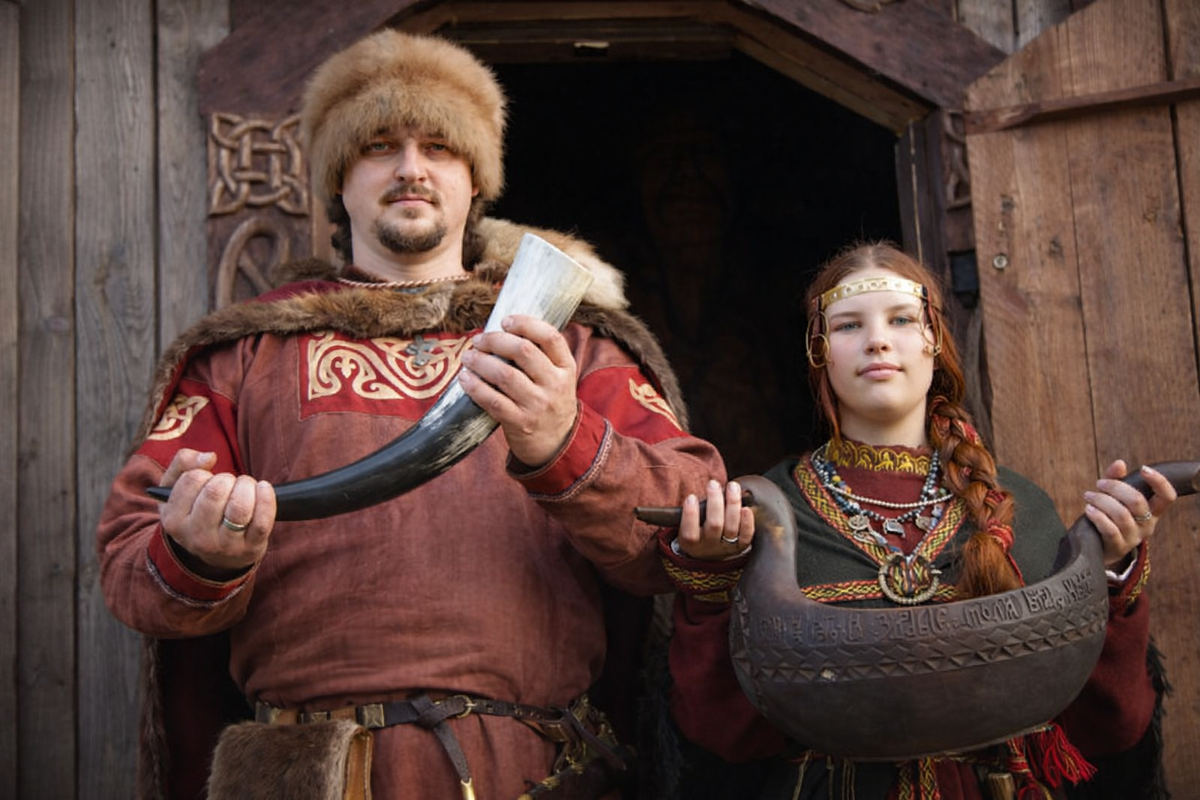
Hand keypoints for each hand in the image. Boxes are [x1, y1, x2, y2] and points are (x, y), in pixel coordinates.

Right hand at [156, 448, 275, 577]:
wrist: (218, 554)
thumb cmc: (197, 511)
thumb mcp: (176, 488)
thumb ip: (183, 463)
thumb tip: (209, 457)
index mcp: (174, 520)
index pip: (192, 480)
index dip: (204, 473)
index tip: (207, 480)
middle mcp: (196, 536)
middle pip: (216, 491)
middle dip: (227, 479)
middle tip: (229, 483)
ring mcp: (224, 545)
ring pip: (239, 507)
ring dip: (246, 487)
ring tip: (245, 487)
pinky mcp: (250, 548)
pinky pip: (262, 521)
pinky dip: (266, 499)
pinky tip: (264, 489)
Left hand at [458, 314, 578, 466]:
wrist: (558, 443)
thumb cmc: (550, 402)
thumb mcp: (558, 377)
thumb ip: (540, 356)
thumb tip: (502, 330)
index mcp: (566, 367)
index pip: (550, 337)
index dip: (526, 324)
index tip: (505, 321)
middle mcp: (555, 384)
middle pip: (524, 351)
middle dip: (495, 340)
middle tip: (479, 340)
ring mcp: (538, 405)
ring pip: (505, 375)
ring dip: (481, 362)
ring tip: (468, 357)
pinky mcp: (521, 423)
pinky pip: (494, 401)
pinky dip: (476, 387)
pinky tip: (465, 379)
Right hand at [676, 480, 754, 559]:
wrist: (708, 552)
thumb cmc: (696, 530)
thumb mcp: (685, 525)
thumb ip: (690, 511)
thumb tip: (702, 489)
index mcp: (691, 543)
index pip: (689, 532)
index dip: (690, 515)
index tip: (691, 497)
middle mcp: (709, 546)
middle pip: (714, 525)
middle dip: (715, 502)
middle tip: (713, 484)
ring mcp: (725, 546)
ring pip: (731, 527)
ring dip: (733, 504)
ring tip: (732, 487)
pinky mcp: (739, 546)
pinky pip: (745, 536)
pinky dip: (747, 522)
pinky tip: (746, 508)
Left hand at [1083, 460, 1176, 567]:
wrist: (1099, 545)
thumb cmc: (1109, 515)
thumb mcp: (1113, 496)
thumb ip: (1116, 479)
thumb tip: (1120, 463)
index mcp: (1152, 510)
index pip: (1167, 497)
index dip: (1159, 482)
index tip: (1143, 468)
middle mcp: (1147, 524)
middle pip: (1137, 501)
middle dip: (1116, 487)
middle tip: (1100, 483)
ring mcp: (1134, 537)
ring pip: (1121, 514)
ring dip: (1101, 501)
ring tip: (1088, 496)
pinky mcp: (1118, 546)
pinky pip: (1110, 529)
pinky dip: (1097, 516)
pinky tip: (1088, 509)